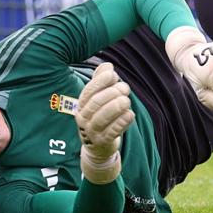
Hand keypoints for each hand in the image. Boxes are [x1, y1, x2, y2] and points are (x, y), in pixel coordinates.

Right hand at [75, 63, 133, 182]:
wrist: (98, 146)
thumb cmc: (100, 117)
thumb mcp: (98, 99)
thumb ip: (101, 80)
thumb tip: (107, 65)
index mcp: (81, 105)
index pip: (89, 91)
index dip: (101, 81)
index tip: (114, 75)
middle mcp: (84, 118)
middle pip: (96, 103)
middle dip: (112, 93)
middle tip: (125, 89)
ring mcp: (92, 131)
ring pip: (102, 118)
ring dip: (117, 106)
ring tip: (127, 100)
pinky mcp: (103, 142)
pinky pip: (112, 131)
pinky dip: (122, 122)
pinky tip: (130, 114)